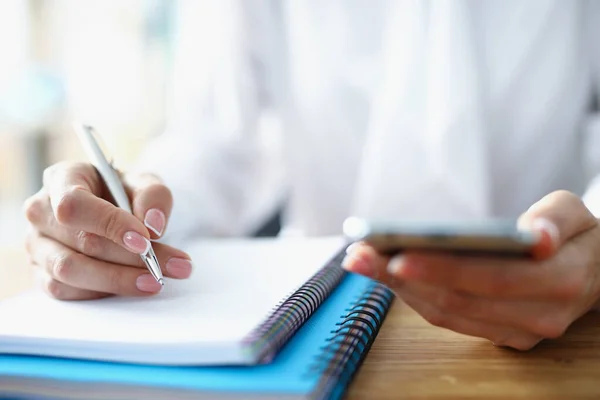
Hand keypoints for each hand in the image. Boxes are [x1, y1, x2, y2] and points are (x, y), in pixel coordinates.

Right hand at [23, 161, 192, 299]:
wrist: (111, 209)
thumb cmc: (122, 193)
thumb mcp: (144, 183)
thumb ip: (153, 196)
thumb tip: (153, 226)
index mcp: (62, 179)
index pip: (74, 204)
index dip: (109, 224)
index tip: (145, 241)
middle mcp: (40, 211)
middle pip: (81, 242)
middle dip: (132, 258)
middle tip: (174, 266)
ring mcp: (36, 245)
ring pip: (71, 271)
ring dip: (120, 280)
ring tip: (157, 281)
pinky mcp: (41, 273)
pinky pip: (67, 291)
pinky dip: (103, 292)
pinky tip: (131, 286)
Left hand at [342, 190, 599, 349]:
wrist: (593, 273)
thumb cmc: (577, 236)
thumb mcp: (576, 213)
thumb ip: (557, 219)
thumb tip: (537, 236)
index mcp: (562, 281)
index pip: (494, 278)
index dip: (444, 269)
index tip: (399, 255)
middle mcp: (539, 316)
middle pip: (459, 299)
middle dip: (403, 278)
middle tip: (360, 254)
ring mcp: (517, 331)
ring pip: (446, 312)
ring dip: (398, 288)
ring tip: (360, 260)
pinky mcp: (498, 334)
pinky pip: (448, 318)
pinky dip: (412, 296)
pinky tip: (384, 274)